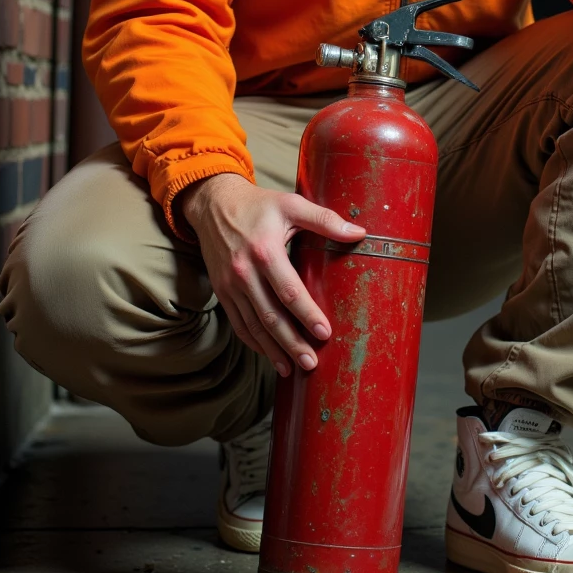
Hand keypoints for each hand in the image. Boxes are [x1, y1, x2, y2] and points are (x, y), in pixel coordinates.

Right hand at [178, 174, 364, 376]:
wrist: (213, 204)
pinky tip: (270, 354)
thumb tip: (359, 232)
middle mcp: (244, 272)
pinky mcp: (222, 292)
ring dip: (272, 350)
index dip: (307, 314)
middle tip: (311, 363)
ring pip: (253, 325)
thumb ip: (325, 219)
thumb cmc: (258, 205)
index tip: (324, 333)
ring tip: (292, 368)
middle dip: (291, 343)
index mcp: (265, 251)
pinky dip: (254, 342)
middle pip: (270, 316)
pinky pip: (238, 323)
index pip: (289, 291)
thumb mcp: (291, 204)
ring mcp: (230, 285)